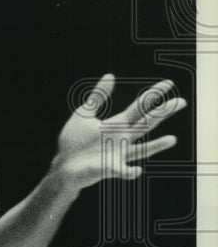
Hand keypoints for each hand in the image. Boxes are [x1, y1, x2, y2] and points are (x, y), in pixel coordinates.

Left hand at [51, 74, 184, 189]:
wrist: (65, 164)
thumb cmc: (77, 140)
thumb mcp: (85, 114)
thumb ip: (98, 96)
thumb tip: (111, 75)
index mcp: (117, 124)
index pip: (139, 107)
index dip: (153, 94)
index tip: (169, 83)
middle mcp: (123, 138)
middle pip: (146, 124)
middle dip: (162, 113)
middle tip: (181, 101)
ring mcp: (118, 154)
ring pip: (142, 149)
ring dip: (156, 146)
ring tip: (173, 139)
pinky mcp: (109, 168)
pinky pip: (123, 171)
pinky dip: (130, 172)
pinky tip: (137, 170)